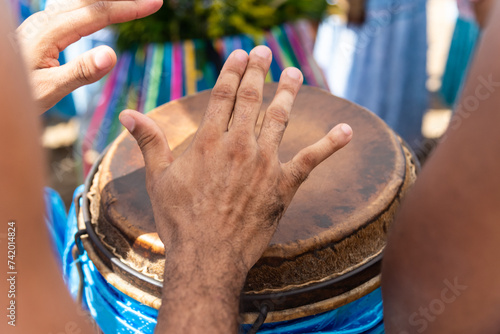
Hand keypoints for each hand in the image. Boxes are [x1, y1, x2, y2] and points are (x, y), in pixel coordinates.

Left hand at [16, 0, 161, 112]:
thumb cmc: (17, 94)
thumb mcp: (49, 89)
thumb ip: (80, 72)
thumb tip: (111, 54)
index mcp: (50, 32)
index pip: (98, 14)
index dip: (129, 8)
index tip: (154, 3)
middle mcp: (46, 20)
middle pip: (93, 1)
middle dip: (125, 1)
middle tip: (153, 1)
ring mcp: (43, 21)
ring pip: (82, 1)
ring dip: (110, 1)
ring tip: (131, 4)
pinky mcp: (43, 28)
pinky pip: (74, 7)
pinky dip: (94, 5)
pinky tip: (100, 9)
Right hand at [120, 46, 352, 332]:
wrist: (207, 255)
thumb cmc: (179, 219)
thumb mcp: (158, 178)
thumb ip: (148, 141)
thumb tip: (127, 114)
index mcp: (208, 141)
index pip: (224, 95)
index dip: (233, 72)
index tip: (240, 55)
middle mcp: (239, 145)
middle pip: (252, 99)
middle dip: (259, 72)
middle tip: (265, 52)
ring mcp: (264, 163)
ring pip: (280, 118)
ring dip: (288, 93)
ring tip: (293, 73)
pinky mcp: (284, 185)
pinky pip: (312, 160)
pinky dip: (331, 144)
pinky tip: (347, 130)